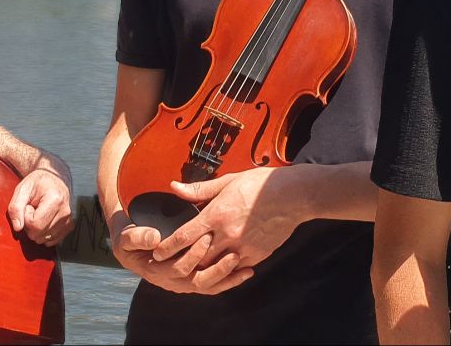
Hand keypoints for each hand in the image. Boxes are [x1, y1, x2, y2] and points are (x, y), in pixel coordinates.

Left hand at [8, 164, 73, 245]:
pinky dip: (44, 233)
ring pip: (45, 239)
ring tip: (39, 213)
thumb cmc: (37, 183)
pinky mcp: (69, 226)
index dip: (26, 217)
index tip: (28, 206)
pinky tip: (45, 220)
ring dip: (37, 229)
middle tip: (33, 209)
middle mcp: (65, 212)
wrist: (53, 178)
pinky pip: (52, 240)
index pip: (35, 225)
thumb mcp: (22, 189)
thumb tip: (18, 227)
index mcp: (55, 200)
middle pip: (39, 234)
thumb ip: (16, 207)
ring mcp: (68, 220)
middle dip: (30, 224)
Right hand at [110, 214, 254, 294]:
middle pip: (198, 282)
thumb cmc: (130, 239)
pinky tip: (246, 272)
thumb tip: (154, 238)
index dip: (193, 255)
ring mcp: (183, 282)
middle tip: (232, 254)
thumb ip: (136, 236)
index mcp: (156, 271)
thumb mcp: (126, 236)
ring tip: (245, 268)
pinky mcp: (193, 279)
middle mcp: (171, 281)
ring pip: (209, 286)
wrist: (132, 245)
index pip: (179, 268)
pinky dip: (230, 280)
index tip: (206, 236)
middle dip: (216, 268)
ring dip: (227, 278)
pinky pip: (213, 285)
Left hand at [150, 167, 301, 284]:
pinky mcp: (256, 256)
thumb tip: (174, 187)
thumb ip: (199, 190)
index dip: (167, 247)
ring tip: (190, 270)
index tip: (156, 253)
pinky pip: (234, 270)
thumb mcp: (227, 181)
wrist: (294, 196)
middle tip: (168, 266)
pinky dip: (224, 270)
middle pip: (196, 258)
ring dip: (202, 269)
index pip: (183, 237)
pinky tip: (217, 267)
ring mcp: (243, 248)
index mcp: (217, 214)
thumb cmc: (259, 184)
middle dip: (181, 263)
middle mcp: (228, 234)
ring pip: (214, 268)